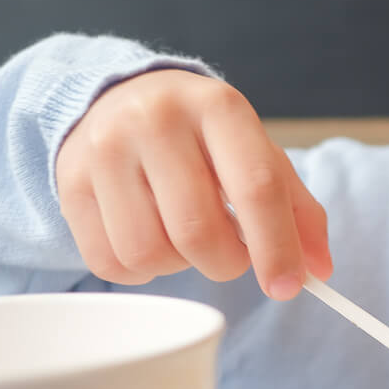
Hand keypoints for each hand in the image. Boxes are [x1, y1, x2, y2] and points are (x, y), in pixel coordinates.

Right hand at [56, 68, 331, 297]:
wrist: (119, 100)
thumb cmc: (202, 139)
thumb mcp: (256, 154)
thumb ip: (296, 210)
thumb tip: (319, 270)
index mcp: (218, 107)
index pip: (254, 187)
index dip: (276, 247)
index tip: (288, 287)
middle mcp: (157, 119)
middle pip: (198, 231)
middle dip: (226, 263)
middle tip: (230, 252)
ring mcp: (105, 148)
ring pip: (151, 253)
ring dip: (179, 265)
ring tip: (183, 235)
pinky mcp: (69, 181)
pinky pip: (111, 262)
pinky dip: (141, 269)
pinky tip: (149, 236)